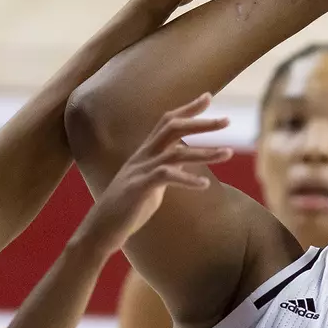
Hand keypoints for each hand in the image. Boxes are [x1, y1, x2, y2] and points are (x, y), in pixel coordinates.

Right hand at [73, 93, 232, 256]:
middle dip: (201, 123)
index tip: (208, 97)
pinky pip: (165, 176)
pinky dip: (186, 180)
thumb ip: (166, 170)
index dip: (187, 109)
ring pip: (175, 153)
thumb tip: (184, 161)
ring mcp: (139, 171)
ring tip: (228, 153)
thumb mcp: (150, 184)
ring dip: (204, 152)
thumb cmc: (126, 210)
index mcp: (145, 153)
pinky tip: (204, 185)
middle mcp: (142, 157)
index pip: (167, 122)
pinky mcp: (138, 188)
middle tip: (227, 120)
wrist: (100, 230)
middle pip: (172, 128)